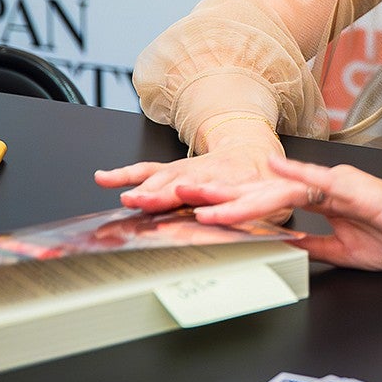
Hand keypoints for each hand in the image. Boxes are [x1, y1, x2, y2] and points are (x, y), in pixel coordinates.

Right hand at [94, 143, 288, 217]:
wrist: (253, 150)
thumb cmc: (263, 180)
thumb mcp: (277, 200)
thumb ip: (271, 215)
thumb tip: (276, 232)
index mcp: (233, 181)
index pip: (215, 190)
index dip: (201, 194)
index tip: (184, 197)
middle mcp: (205, 173)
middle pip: (182, 183)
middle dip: (163, 194)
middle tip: (145, 203)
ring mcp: (187, 171)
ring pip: (163, 176)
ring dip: (145, 188)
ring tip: (128, 199)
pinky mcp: (174, 171)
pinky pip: (147, 171)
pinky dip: (125, 175)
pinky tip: (104, 179)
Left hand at [175, 156, 381, 270]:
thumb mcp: (343, 250)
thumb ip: (311, 243)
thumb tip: (279, 244)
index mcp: (321, 198)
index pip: (266, 202)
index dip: (229, 206)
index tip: (192, 213)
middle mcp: (326, 184)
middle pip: (264, 190)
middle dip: (219, 195)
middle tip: (177, 198)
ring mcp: (341, 182)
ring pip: (281, 188)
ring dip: (242, 196)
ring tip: (206, 202)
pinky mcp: (358, 188)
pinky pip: (320, 182)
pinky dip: (295, 178)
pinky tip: (270, 174)